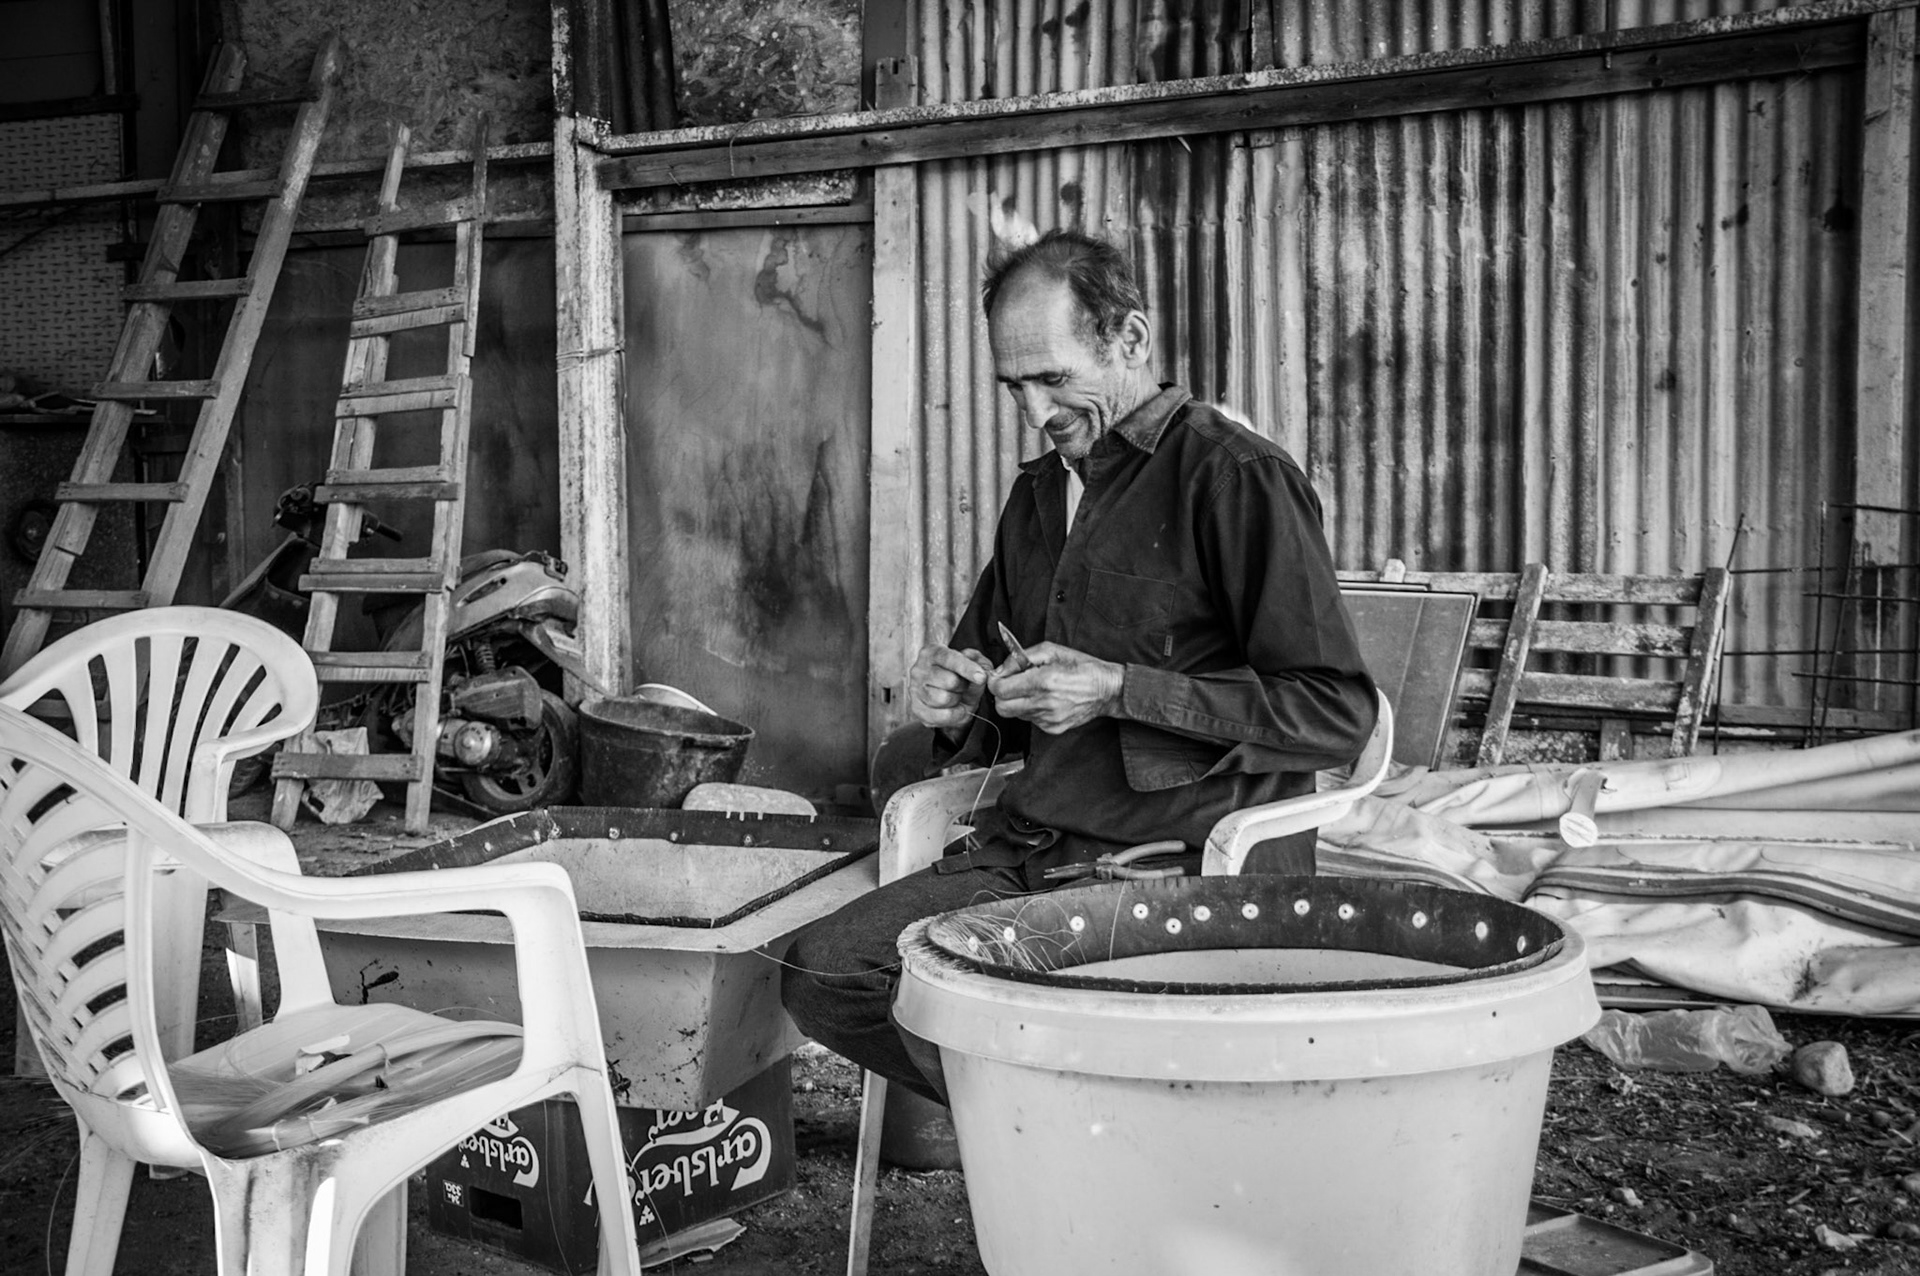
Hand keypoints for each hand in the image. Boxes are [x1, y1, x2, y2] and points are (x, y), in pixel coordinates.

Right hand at [909, 643, 991, 729]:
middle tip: (963, 686)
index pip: (950, 658)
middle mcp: (919, 669)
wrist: (950, 696)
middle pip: (950, 681)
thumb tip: (980, 676)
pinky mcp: (916, 708)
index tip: (981, 677)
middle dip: (963, 686)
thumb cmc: (961, 676)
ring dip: (957, 700)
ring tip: (956, 696)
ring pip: (944, 699)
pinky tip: (955, 709)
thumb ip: (980, 665)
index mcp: (933, 652)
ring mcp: (915, 689)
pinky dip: (955, 715)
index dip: (967, 668)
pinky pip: (941, 716)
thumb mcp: (974, 665)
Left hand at [986, 642, 1123, 733]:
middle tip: (1011, 684)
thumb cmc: (1081, 666)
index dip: (996, 682)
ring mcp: (1049, 719)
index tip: (1001, 676)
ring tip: (1034, 690)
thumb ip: (1021, 657)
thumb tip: (1001, 669)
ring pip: (1015, 714)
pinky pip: (1030, 720)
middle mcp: (1044, 703)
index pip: (1000, 690)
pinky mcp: (1053, 728)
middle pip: (1002, 708)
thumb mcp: (1052, 650)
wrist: (1107, 690)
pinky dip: (1032, 709)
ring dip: (1018, 702)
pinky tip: (1046, 699)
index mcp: (1043, 681)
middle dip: (1002, 696)